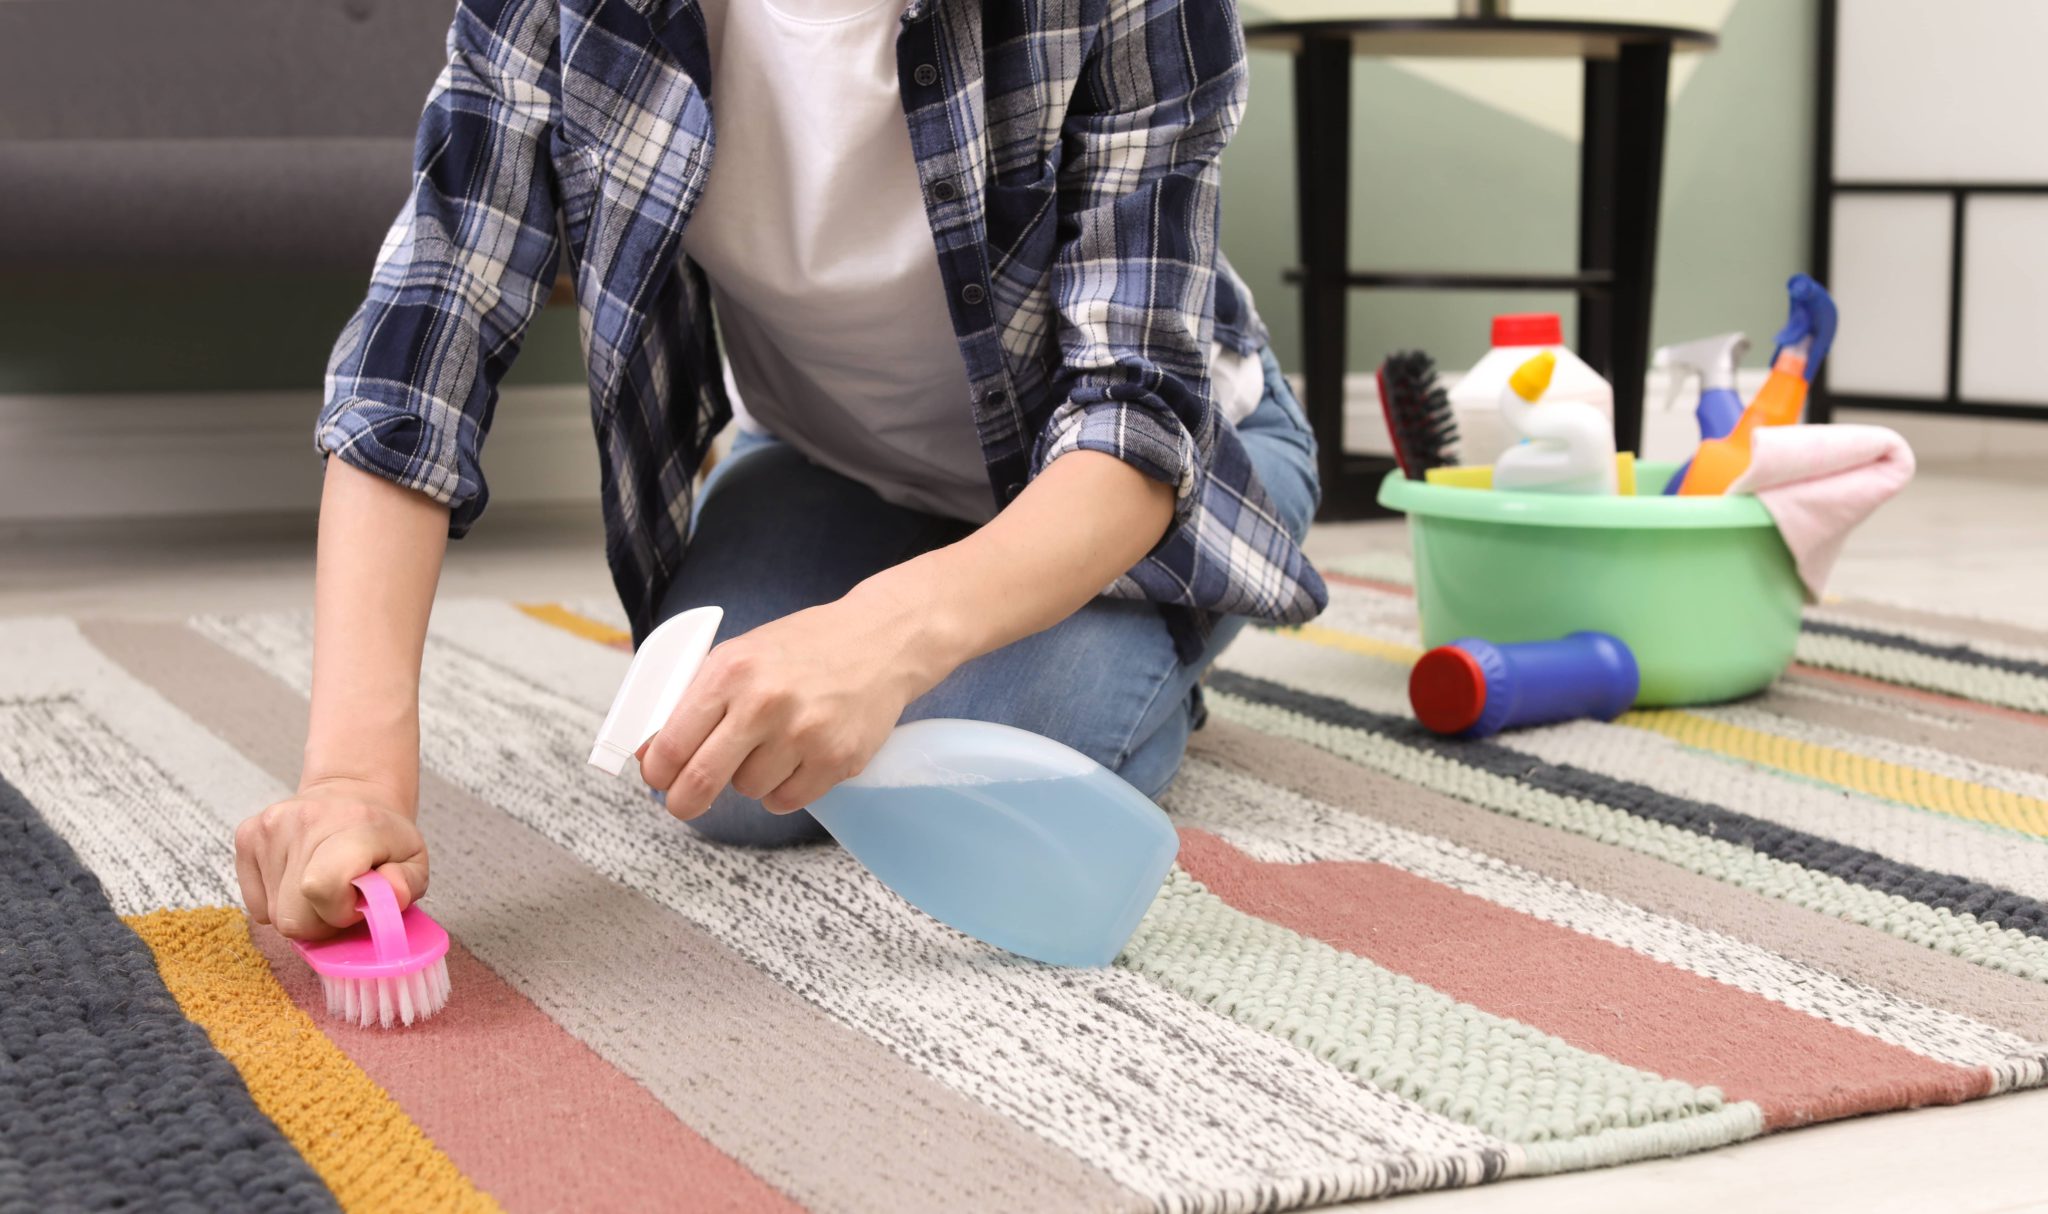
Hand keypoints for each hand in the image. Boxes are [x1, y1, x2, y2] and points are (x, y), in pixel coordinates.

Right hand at [233, 777, 427, 940]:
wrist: (352, 792)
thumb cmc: (383, 836)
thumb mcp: (414, 860)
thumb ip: (405, 885)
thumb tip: (388, 895)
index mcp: (354, 826)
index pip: (322, 887)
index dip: (340, 912)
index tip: (357, 901)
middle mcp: (304, 822)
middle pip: (293, 918)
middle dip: (320, 921)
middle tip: (341, 897)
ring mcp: (269, 828)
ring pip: (273, 916)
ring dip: (301, 911)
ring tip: (323, 882)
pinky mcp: (246, 836)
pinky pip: (256, 906)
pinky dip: (278, 902)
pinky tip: (299, 878)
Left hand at [639, 583, 949, 817]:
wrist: (881, 641)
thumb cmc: (804, 647)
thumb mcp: (740, 654)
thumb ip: (695, 699)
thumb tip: (653, 752)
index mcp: (730, 671)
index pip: (672, 742)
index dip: (657, 771)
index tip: (658, 779)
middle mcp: (764, 703)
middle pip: (701, 781)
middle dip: (684, 801)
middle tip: (683, 804)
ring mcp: (804, 735)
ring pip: (747, 791)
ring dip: (748, 779)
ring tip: (770, 746)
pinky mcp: (837, 760)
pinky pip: (786, 801)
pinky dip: (782, 789)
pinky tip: (794, 759)